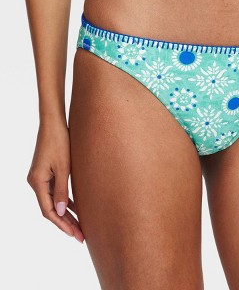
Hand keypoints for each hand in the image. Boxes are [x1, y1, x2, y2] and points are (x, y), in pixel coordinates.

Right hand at [27, 120, 83, 242]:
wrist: (54, 123)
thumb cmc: (60, 142)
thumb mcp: (64, 167)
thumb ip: (62, 190)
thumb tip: (62, 212)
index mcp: (37, 182)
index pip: (48, 211)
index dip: (62, 224)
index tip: (75, 234)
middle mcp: (36, 182)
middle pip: (51, 209)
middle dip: (66, 223)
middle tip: (80, 236)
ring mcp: (41, 178)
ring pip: (54, 202)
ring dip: (67, 214)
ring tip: (80, 227)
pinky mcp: (47, 173)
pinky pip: (56, 192)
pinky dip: (66, 201)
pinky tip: (77, 209)